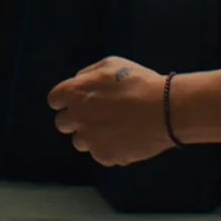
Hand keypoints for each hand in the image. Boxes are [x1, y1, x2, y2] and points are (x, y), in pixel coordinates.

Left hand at [46, 56, 172, 167]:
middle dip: (76, 119)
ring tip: (116, 126)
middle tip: (97, 115)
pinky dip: (111, 148)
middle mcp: (76, 117)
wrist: (166, 110)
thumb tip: (77, 83)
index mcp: (74, 93)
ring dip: (92, 136)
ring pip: (80, 142)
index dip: (66, 101)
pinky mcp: (104, 156)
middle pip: (62, 123)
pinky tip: (127, 137)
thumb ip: (87, 74)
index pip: (54, 100)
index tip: (77, 102)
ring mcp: (89, 139)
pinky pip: (100, 154)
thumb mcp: (110, 65)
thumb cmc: (139, 83)